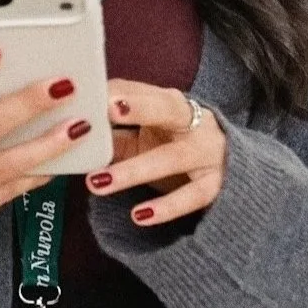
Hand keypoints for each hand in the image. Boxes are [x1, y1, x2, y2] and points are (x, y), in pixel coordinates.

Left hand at [85, 79, 228, 226]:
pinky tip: (139, 216)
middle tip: (105, 109)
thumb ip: (115, 131)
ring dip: (133, 171)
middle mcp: (194, 122)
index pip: (142, 91)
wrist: (235, 169)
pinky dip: (166, 208)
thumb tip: (72, 130)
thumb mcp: (149, 134)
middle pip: (166, 109)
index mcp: (172, 104)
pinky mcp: (217, 184)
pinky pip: (191, 197)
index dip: (118, 92)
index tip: (93, 92)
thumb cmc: (177, 145)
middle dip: (138, 108)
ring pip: (171, 159)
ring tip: (96, 182)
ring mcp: (208, 153)